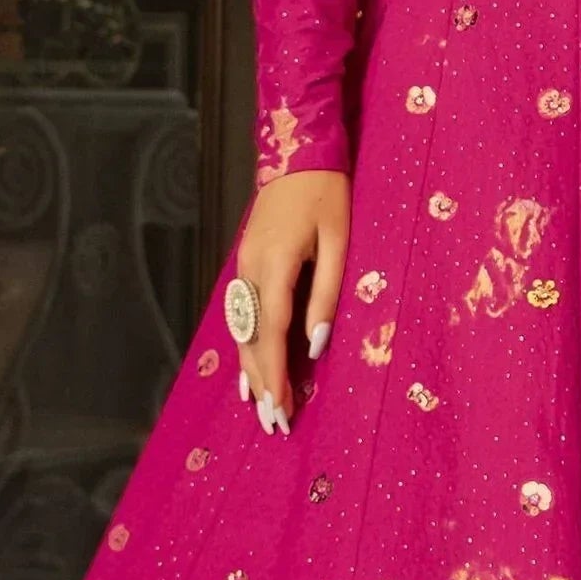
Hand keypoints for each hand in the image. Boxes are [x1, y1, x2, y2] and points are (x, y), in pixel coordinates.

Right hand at [232, 170, 347, 432]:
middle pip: (252, 340)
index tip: (282, 408)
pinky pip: (242, 315)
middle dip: (262, 384)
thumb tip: (316, 345)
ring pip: (242, 330)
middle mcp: (250, 271)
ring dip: (251, 370)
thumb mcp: (338, 242)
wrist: (298, 154)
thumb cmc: (327, 195)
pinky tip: (249, 369)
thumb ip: (326, 294)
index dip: (276, 375)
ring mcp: (242, 268)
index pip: (274, 334)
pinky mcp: (245, 264)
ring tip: (260, 408)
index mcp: (275, 265)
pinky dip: (246, 346)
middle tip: (274, 424)